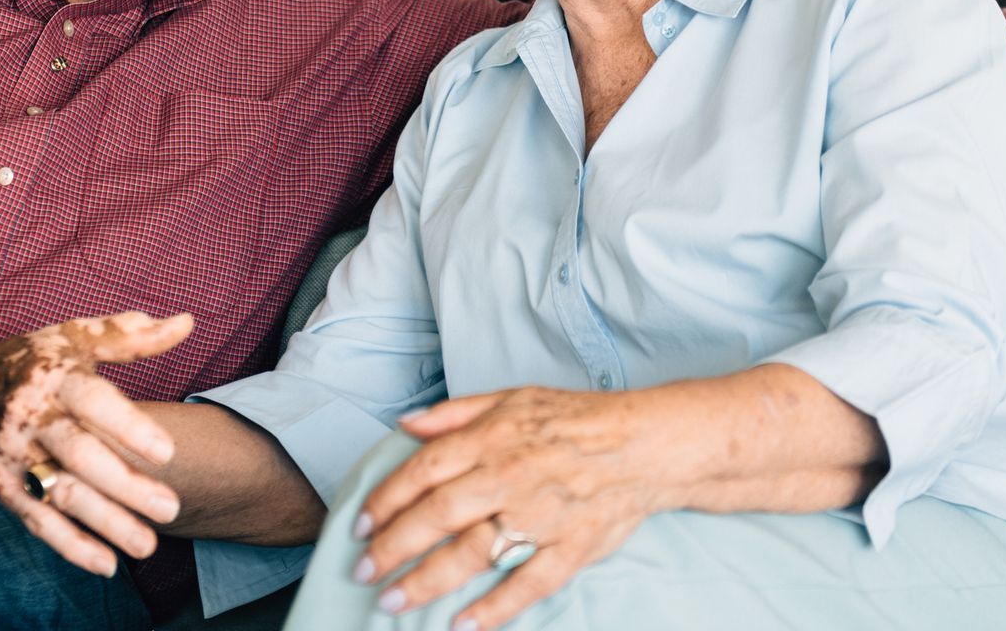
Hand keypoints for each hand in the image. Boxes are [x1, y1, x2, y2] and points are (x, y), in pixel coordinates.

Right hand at [0, 312, 194, 575]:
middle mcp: (32, 418)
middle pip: (80, 455)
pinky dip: (70, 545)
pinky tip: (107, 563)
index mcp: (54, 378)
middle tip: (170, 508)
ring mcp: (14, 456)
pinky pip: (37, 520)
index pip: (93, 402)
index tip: (168, 452)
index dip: (129, 427)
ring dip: (105, 523)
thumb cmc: (31, 360)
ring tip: (148, 546)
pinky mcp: (2, 487)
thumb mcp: (74, 338)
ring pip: (61, 494)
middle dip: (125, 485)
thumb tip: (186, 323)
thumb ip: (130, 336)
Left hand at [352, 387, 664, 630]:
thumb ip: (454, 414)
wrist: (646, 443)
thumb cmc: (575, 419)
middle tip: (364, 571)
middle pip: (439, 516)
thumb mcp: (511, 398)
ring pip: (474, 553)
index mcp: (492, 439)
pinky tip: (463, 625)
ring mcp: (541, 516)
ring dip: (428, 581)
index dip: (386, 500)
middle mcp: (510, 477)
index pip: (424, 471)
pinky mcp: (571, 548)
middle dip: (394, 546)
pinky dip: (495, 608)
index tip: (359, 525)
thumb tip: (406, 426)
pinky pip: (528, 584)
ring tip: (394, 602)